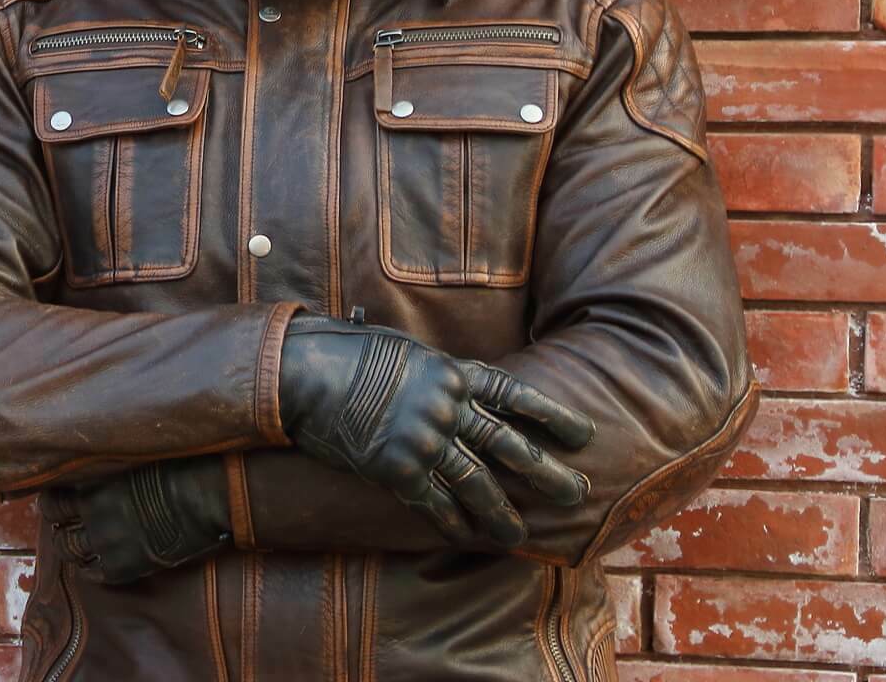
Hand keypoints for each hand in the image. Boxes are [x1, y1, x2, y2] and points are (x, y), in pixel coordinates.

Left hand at [43, 456, 231, 584]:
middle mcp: (92, 515)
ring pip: (70, 554)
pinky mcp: (124, 566)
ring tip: (78, 546)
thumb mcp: (132, 458)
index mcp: (92, 486)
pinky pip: (95, 575)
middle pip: (58, 531)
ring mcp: (106, 543)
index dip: (51, 504)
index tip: (57, 503)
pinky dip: (90, 570)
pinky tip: (95, 565)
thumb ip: (108, 467)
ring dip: (71, 550)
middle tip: (66, 528)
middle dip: (60, 529)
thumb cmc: (177, 466)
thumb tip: (98, 461)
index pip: (53, 501)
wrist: (204, 496)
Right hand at [278, 314, 594, 548]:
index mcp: (451, 372)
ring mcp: (424, 439)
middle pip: (510, 446)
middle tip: (578, 494)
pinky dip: (451, 523)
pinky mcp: (397, 469)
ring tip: (521, 536)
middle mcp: (447, 407)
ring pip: (478, 483)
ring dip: (502, 514)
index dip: (551, 415)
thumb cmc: (343, 351)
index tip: (583, 435)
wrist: (303, 372)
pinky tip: (466, 537)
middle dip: (548, 473)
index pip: (514, 395)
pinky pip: (434, 503)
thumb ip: (432, 369)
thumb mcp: (401, 348)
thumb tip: (450, 382)